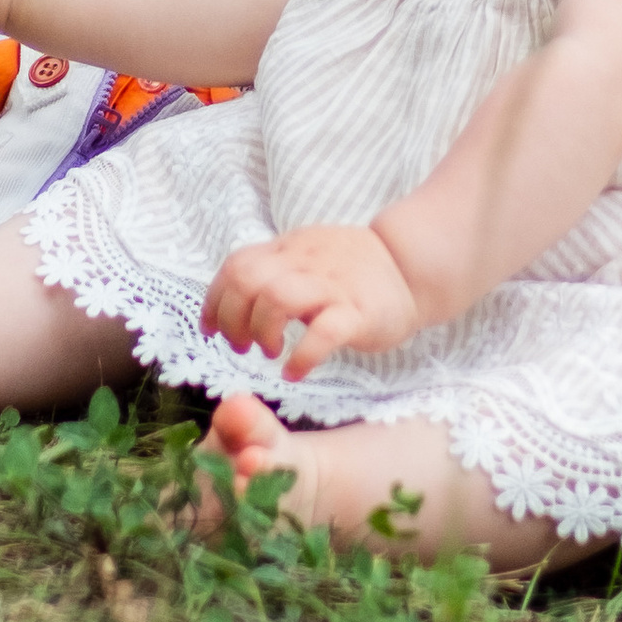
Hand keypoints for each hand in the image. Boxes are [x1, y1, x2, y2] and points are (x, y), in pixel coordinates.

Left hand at [203, 222, 418, 379]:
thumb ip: (274, 269)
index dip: (215, 300)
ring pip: (277, 298)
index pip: (236, 265)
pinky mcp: (357, 312)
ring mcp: (331, 286)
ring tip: (269, 353)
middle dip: (233, 318)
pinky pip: (323, 332)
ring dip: (262, 332)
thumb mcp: (307, 256)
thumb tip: (233, 298)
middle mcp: (304, 262)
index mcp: (289, 250)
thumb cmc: (352, 270)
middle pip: (247, 280)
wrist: (409, 266)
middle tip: (242, 346)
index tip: (211, 330)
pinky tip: (295, 372)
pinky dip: (302, 356)